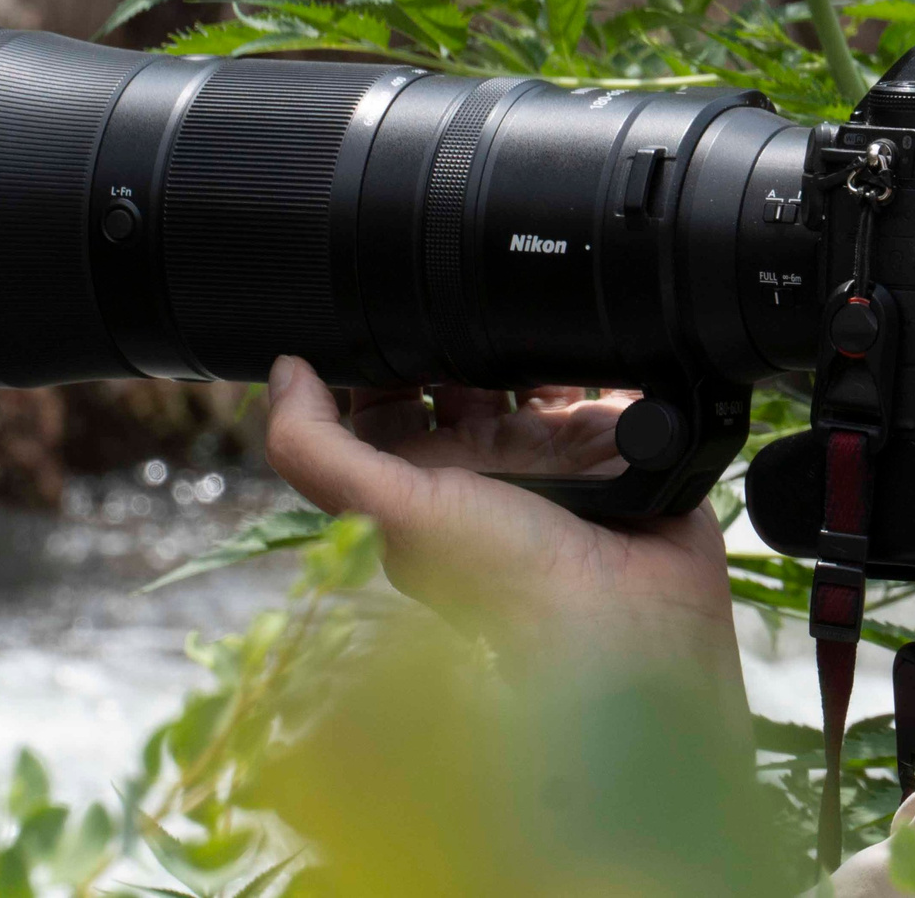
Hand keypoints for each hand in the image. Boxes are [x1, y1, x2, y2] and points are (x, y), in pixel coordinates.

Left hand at [263, 356, 744, 693]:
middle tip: (449, 299)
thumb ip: (320, 448)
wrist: (632, 614)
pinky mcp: (596, 437)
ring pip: (509, 366)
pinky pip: (581, 373)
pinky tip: (569, 336)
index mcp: (414, 486)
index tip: (376, 313)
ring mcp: (537, 451)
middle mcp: (472, 468)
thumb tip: (282, 370)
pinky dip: (577, 351)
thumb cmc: (511, 581)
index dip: (370, 356)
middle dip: (443, 332)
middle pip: (443, 374)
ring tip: (512, 316)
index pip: (375, 402)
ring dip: (509, 335)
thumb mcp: (394, 510)